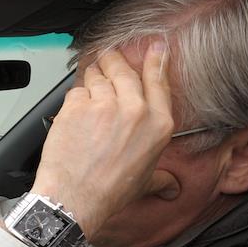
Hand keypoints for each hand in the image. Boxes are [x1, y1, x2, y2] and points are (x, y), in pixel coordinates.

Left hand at [31, 43, 175, 238]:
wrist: (74, 199)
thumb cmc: (109, 192)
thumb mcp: (145, 181)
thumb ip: (162, 178)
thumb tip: (173, 187)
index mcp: (158, 123)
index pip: (158, 79)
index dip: (155, 59)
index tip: (155, 47)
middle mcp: (135, 110)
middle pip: (124, 70)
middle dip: (114, 61)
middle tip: (109, 58)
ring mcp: (104, 105)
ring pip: (97, 76)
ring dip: (93, 77)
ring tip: (89, 85)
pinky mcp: (77, 106)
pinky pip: (76, 91)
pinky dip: (74, 97)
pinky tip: (74, 110)